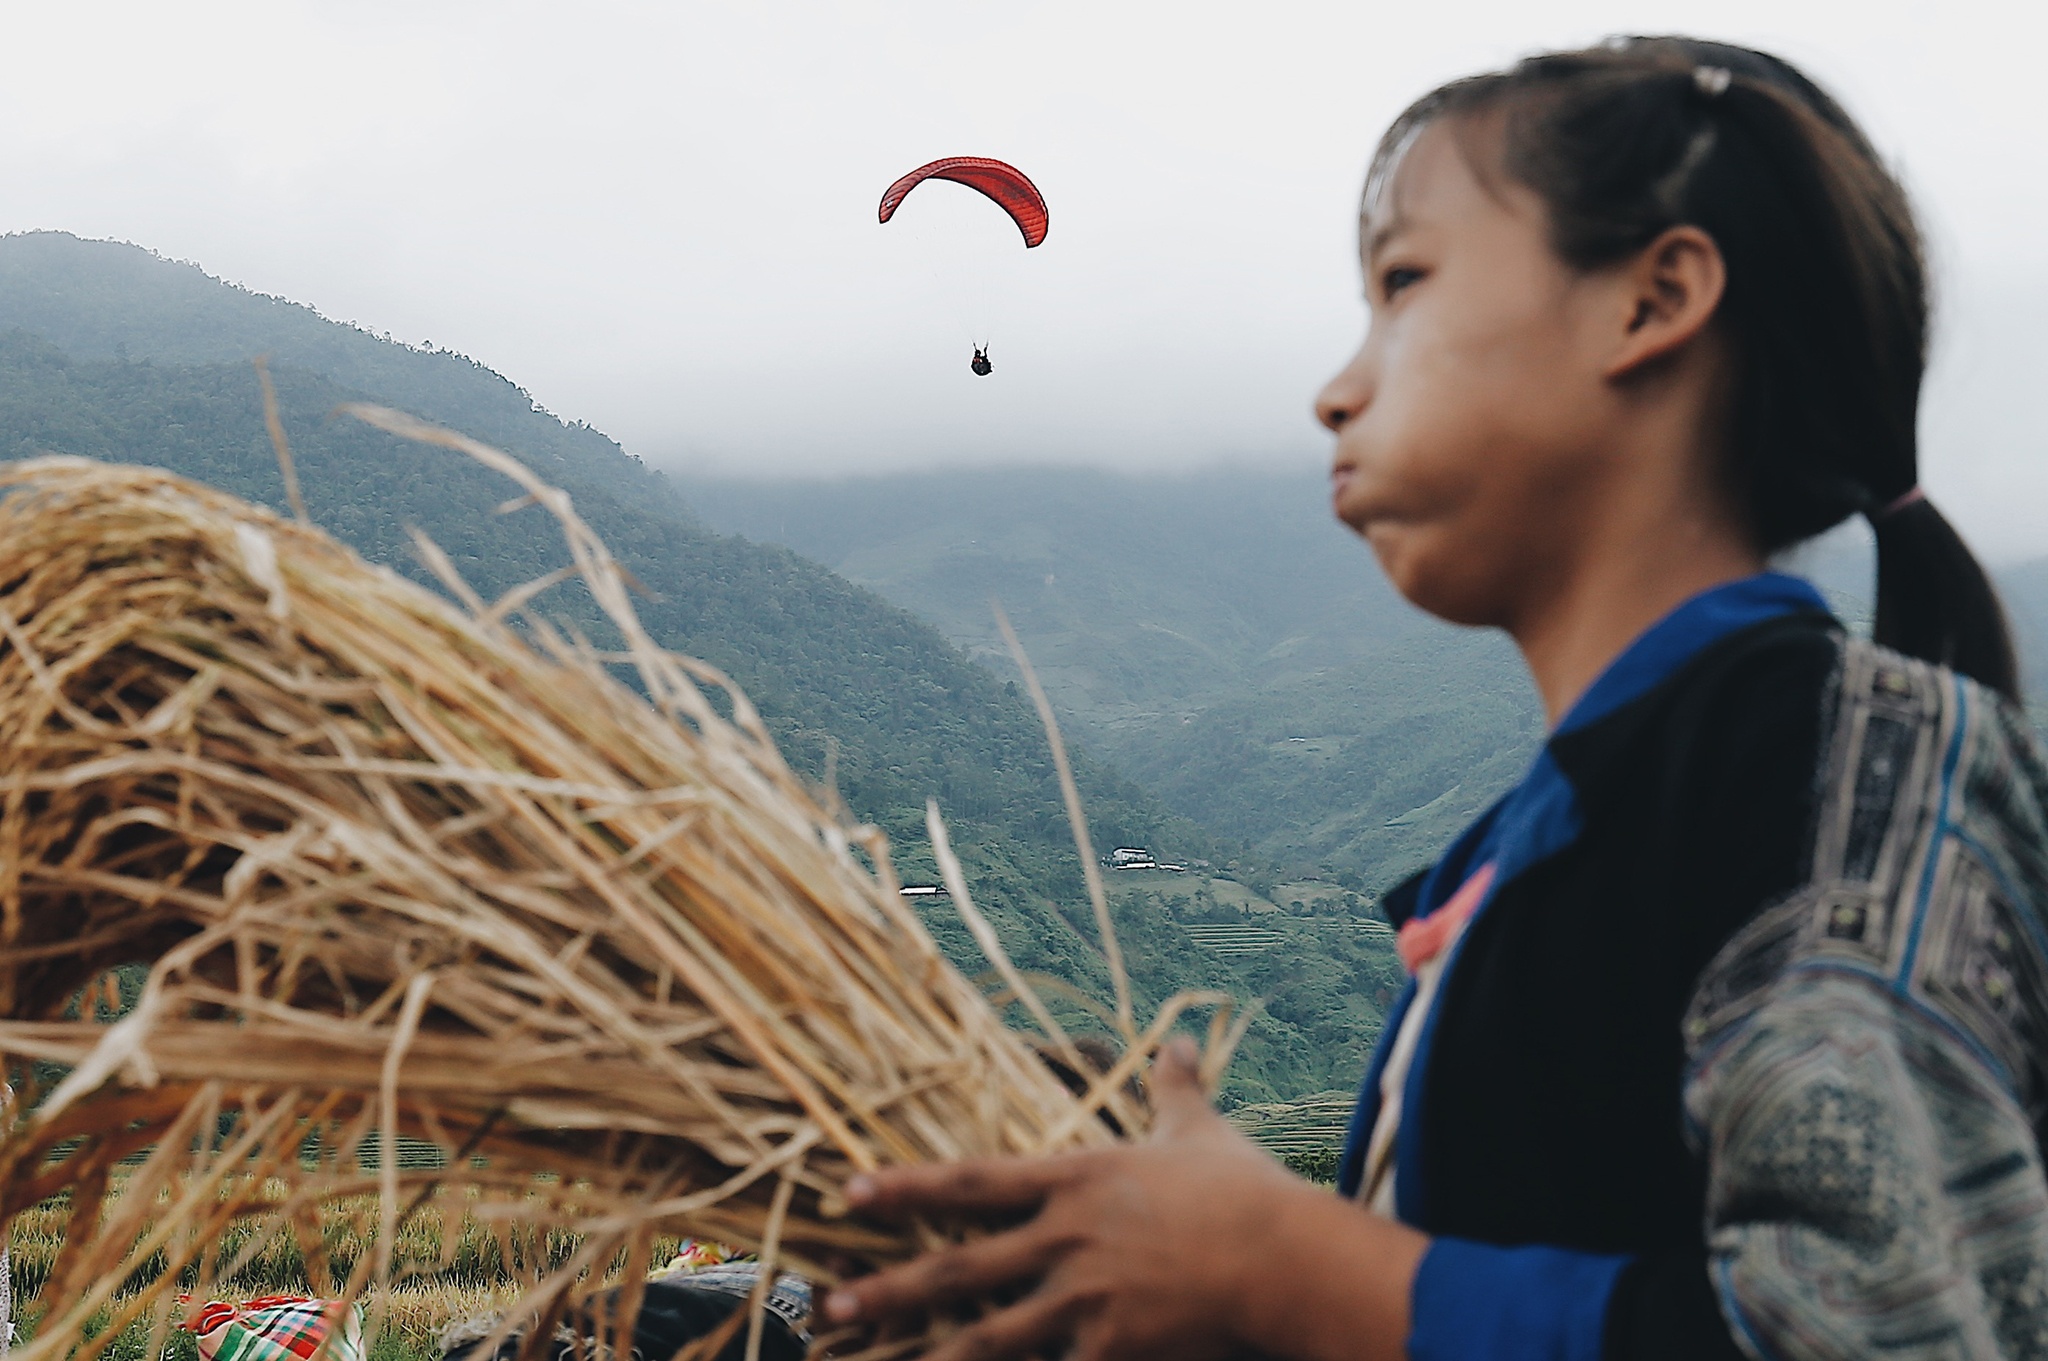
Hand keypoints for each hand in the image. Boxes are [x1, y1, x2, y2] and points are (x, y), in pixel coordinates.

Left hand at [822, 1037, 1423, 1360]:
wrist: (1284, 1253)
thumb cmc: (1242, 1189)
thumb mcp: (1199, 1130)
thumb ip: (1176, 1088)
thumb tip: (1181, 1039)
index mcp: (1075, 1180)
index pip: (970, 1182)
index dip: (906, 1188)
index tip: (848, 1192)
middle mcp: (1065, 1238)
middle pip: (960, 1266)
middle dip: (892, 1288)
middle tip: (831, 1303)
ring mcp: (1084, 1298)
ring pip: (991, 1335)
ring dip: (932, 1354)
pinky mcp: (1113, 1349)